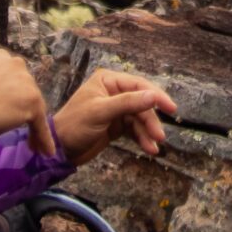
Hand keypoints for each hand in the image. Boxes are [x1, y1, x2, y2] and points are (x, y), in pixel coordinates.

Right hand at [0, 37, 56, 156]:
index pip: (7, 73)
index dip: (3, 90)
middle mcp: (16, 65)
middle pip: (22, 88)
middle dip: (17, 105)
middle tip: (7, 123)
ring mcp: (26, 84)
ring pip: (31, 107)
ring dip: (30, 124)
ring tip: (28, 144)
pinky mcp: (33, 103)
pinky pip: (40, 124)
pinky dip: (43, 138)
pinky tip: (45, 152)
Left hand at [51, 67, 177, 164]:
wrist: (60, 150)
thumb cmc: (75, 125)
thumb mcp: (100, 112)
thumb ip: (127, 103)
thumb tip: (153, 96)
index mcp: (108, 81)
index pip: (138, 85)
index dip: (156, 96)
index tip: (171, 108)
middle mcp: (114, 92)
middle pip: (141, 103)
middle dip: (151, 120)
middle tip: (160, 135)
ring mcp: (116, 110)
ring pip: (140, 118)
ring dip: (148, 132)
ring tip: (154, 147)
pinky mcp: (116, 126)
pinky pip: (134, 130)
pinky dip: (142, 138)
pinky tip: (148, 149)